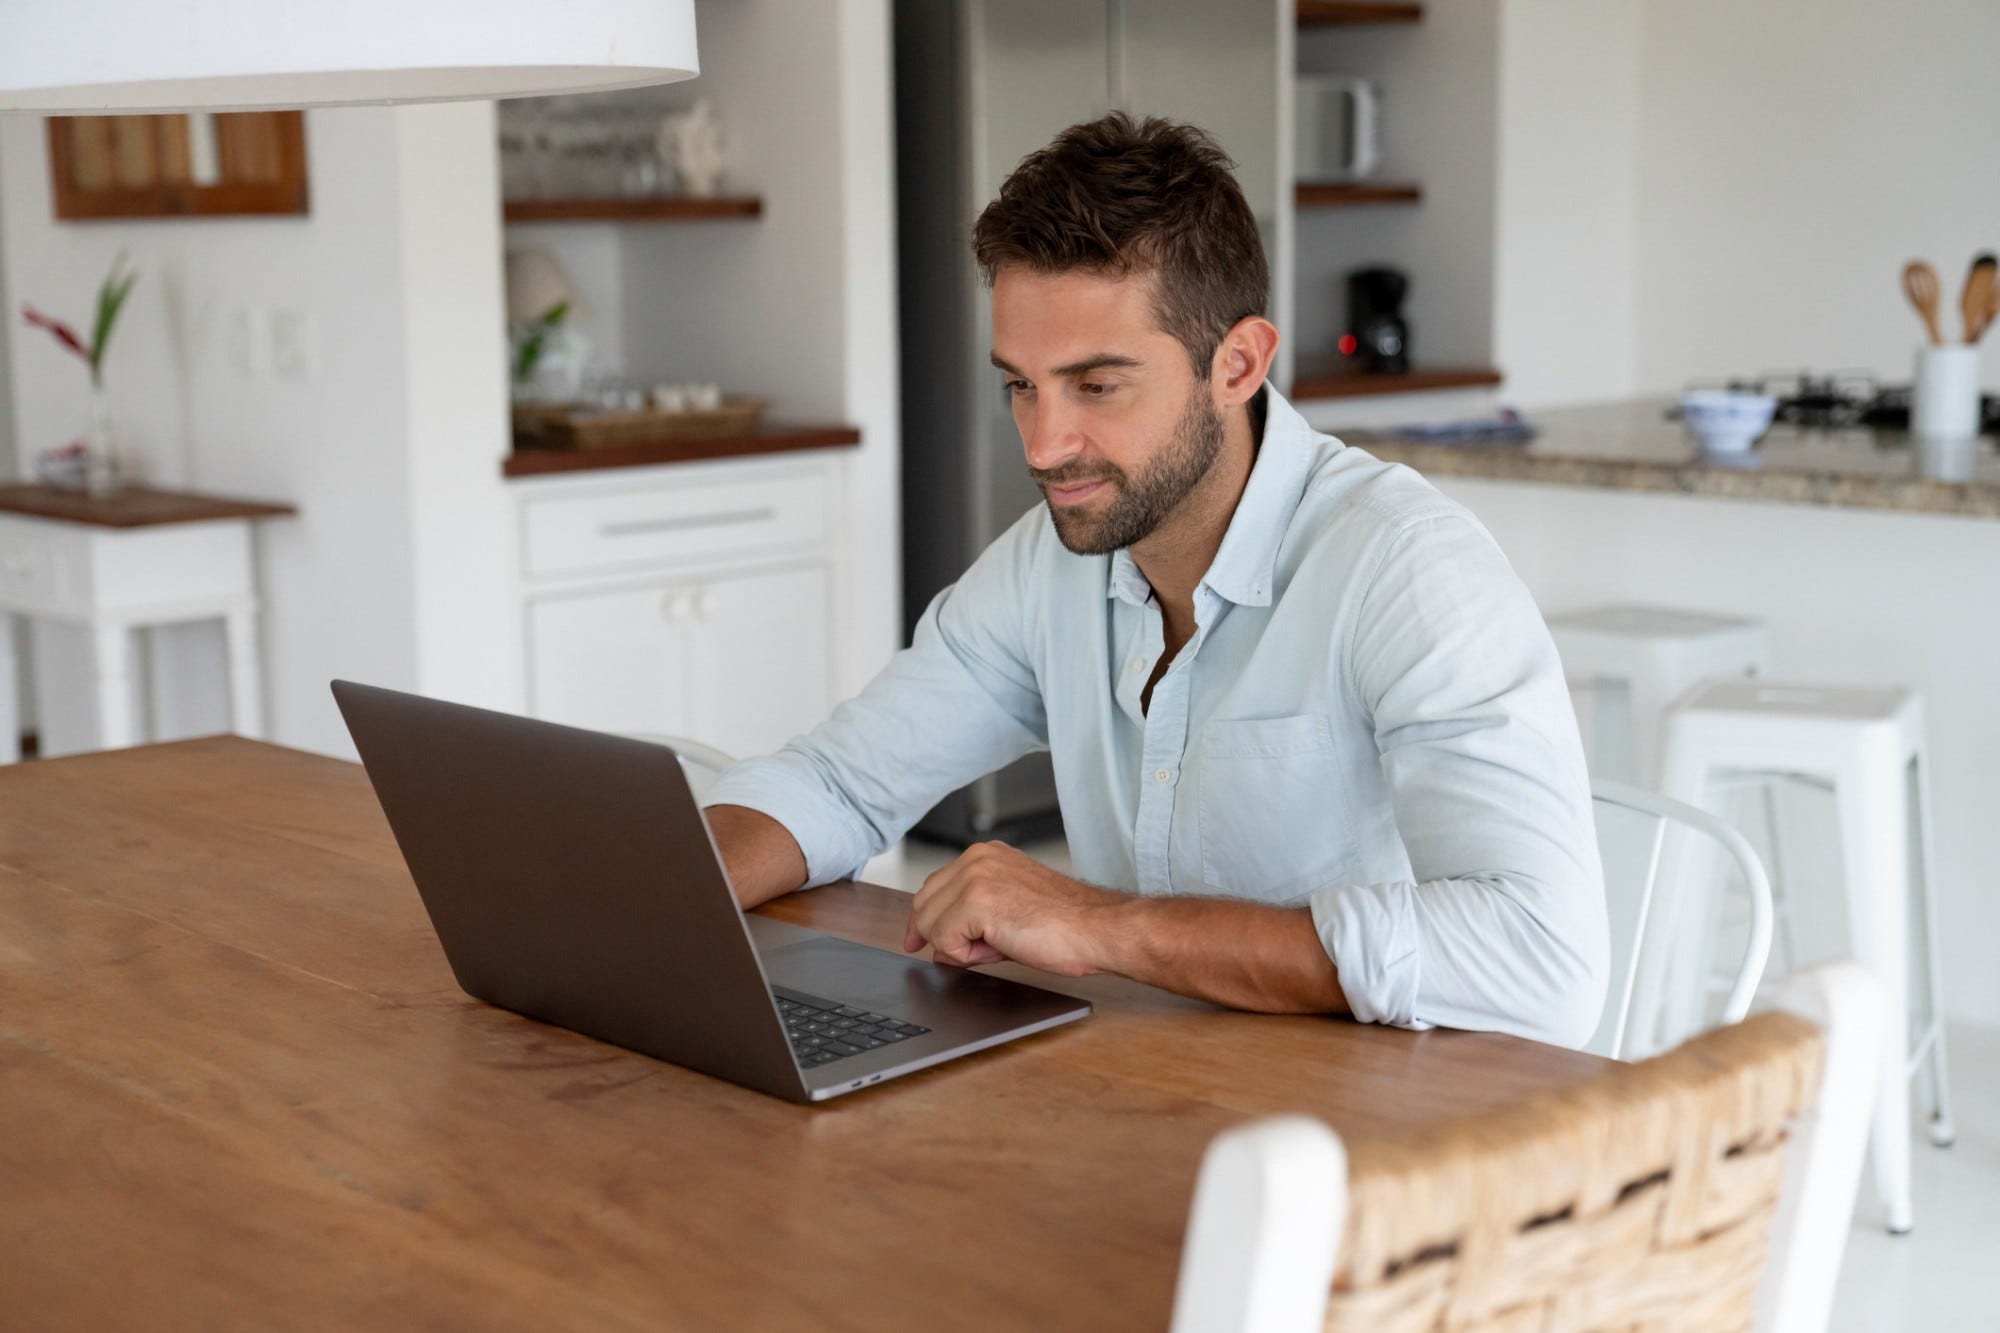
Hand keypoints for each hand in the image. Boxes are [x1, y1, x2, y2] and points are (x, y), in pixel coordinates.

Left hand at [903, 841, 1121, 976]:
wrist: (1096, 929)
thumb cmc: (1065, 924)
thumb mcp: (1008, 909)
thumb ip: (969, 920)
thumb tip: (938, 945)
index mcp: (986, 855)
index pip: (932, 888)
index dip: (925, 921)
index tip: (916, 941)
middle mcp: (977, 858)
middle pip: (923, 905)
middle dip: (943, 936)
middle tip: (986, 949)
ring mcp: (975, 877)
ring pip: (929, 924)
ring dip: (959, 947)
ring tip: (1000, 944)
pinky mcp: (976, 902)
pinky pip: (944, 941)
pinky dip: (966, 956)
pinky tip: (999, 947)